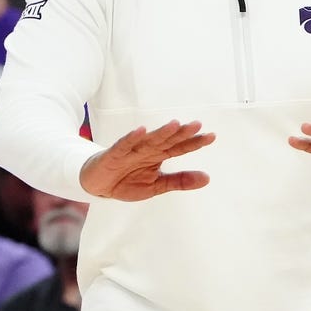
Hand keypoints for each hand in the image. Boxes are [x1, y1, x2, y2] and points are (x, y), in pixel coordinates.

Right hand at [79, 120, 213, 200]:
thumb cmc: (127, 181)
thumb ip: (180, 181)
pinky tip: (141, 131)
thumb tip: (208, 178)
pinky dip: (131, 138)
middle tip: (197, 125)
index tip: (212, 136)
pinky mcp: (114, 155)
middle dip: (181, 133)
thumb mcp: (157, 186)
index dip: (195, 142)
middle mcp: (147, 150)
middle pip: (167, 140)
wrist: (98, 185)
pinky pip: (123, 145)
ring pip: (148, 140)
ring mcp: (131, 151)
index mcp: (158, 156)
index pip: (180, 147)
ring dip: (161, 133)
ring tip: (175, 125)